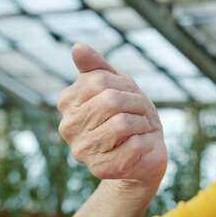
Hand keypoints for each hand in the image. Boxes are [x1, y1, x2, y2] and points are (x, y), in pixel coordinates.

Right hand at [57, 43, 166, 188]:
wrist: (145, 153)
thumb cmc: (131, 115)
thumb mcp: (118, 85)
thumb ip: (97, 67)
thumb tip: (78, 48)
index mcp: (68, 103)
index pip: (100, 80)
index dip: (125, 85)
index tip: (131, 95)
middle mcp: (68, 128)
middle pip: (111, 100)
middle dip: (137, 103)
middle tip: (143, 113)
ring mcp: (83, 150)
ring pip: (122, 123)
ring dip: (143, 122)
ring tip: (142, 128)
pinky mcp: (102, 169)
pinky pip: (134, 145)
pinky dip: (147, 141)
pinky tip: (144, 145)